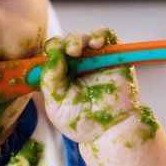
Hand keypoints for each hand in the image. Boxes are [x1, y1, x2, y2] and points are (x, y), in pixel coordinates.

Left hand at [40, 28, 153, 144]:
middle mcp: (78, 65)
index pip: (53, 51)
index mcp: (61, 73)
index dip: (52, 48)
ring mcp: (96, 60)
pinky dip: (100, 33)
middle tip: (70, 51)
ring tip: (78, 48)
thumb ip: (50, 78)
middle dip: (66, 42)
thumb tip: (53, 53)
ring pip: (86, 37)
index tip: (52, 54)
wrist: (108, 131)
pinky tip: (95, 43)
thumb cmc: (80, 121)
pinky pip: (108, 37)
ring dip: (80, 38)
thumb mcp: (55, 101)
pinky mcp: (114, 58)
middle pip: (68, 41)